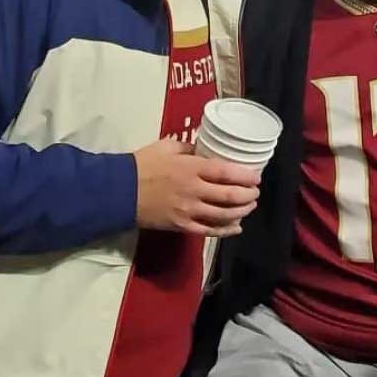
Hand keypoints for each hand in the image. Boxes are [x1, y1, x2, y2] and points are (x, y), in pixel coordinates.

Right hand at [134, 139, 259, 236]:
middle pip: (230, 196)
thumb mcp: (167, 146)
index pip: (226, 172)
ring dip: (241, 212)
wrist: (120, 192)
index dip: (246, 176)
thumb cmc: (142, 165)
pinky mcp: (182, 226)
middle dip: (248, 195)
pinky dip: (226, 230)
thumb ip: (189, 148)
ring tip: (249, 206)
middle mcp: (194, 191)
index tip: (256, 177)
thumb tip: (205, 149)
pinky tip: (236, 227)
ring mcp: (189, 211)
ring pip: (224, 215)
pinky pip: (209, 230)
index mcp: (191, 168)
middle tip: (256, 193)